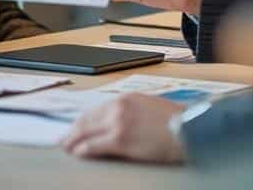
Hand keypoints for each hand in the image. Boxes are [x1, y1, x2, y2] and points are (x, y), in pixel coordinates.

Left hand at [60, 94, 185, 162]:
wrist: (188, 129)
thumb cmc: (175, 120)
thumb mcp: (149, 106)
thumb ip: (130, 111)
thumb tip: (115, 121)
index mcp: (125, 98)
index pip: (95, 109)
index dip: (83, 120)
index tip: (76, 127)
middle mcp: (118, 108)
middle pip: (87, 119)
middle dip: (73, 130)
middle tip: (64, 139)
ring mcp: (118, 123)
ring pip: (86, 131)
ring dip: (74, 140)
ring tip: (67, 147)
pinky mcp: (120, 140)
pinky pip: (94, 146)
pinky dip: (83, 150)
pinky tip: (79, 153)